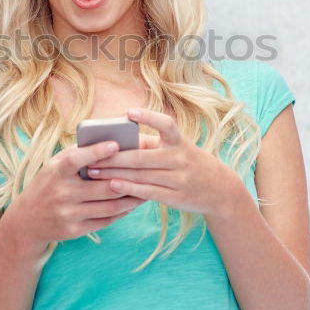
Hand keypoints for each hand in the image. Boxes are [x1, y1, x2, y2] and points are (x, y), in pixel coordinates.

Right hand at [6, 139, 146, 244]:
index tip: (116, 144)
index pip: (76, 159)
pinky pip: (105, 221)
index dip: (96, 152)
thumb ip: (78, 154)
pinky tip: (131, 204)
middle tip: (145, 171)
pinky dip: (121, 212)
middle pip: (101, 187)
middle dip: (125, 179)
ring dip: (130, 199)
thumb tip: (108, 138)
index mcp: (56, 172)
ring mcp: (68, 214)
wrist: (27, 221)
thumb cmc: (48, 185)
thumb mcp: (54, 166)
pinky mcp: (74, 230)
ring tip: (145, 189)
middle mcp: (61, 194)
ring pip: (108, 206)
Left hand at [82, 108, 238, 217]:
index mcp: (179, 141)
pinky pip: (148, 192)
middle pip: (141, 157)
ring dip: (114, 174)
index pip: (166, 125)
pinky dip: (128, 188)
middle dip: (113, 157)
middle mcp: (179, 158)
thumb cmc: (188, 162)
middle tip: (90, 157)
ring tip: (93, 172)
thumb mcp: (177, 148)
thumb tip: (116, 141)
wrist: (219, 188)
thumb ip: (150, 144)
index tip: (129, 113)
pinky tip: (112, 186)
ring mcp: (178, 179)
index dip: (149, 117)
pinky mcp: (176, 196)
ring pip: (141, 175)